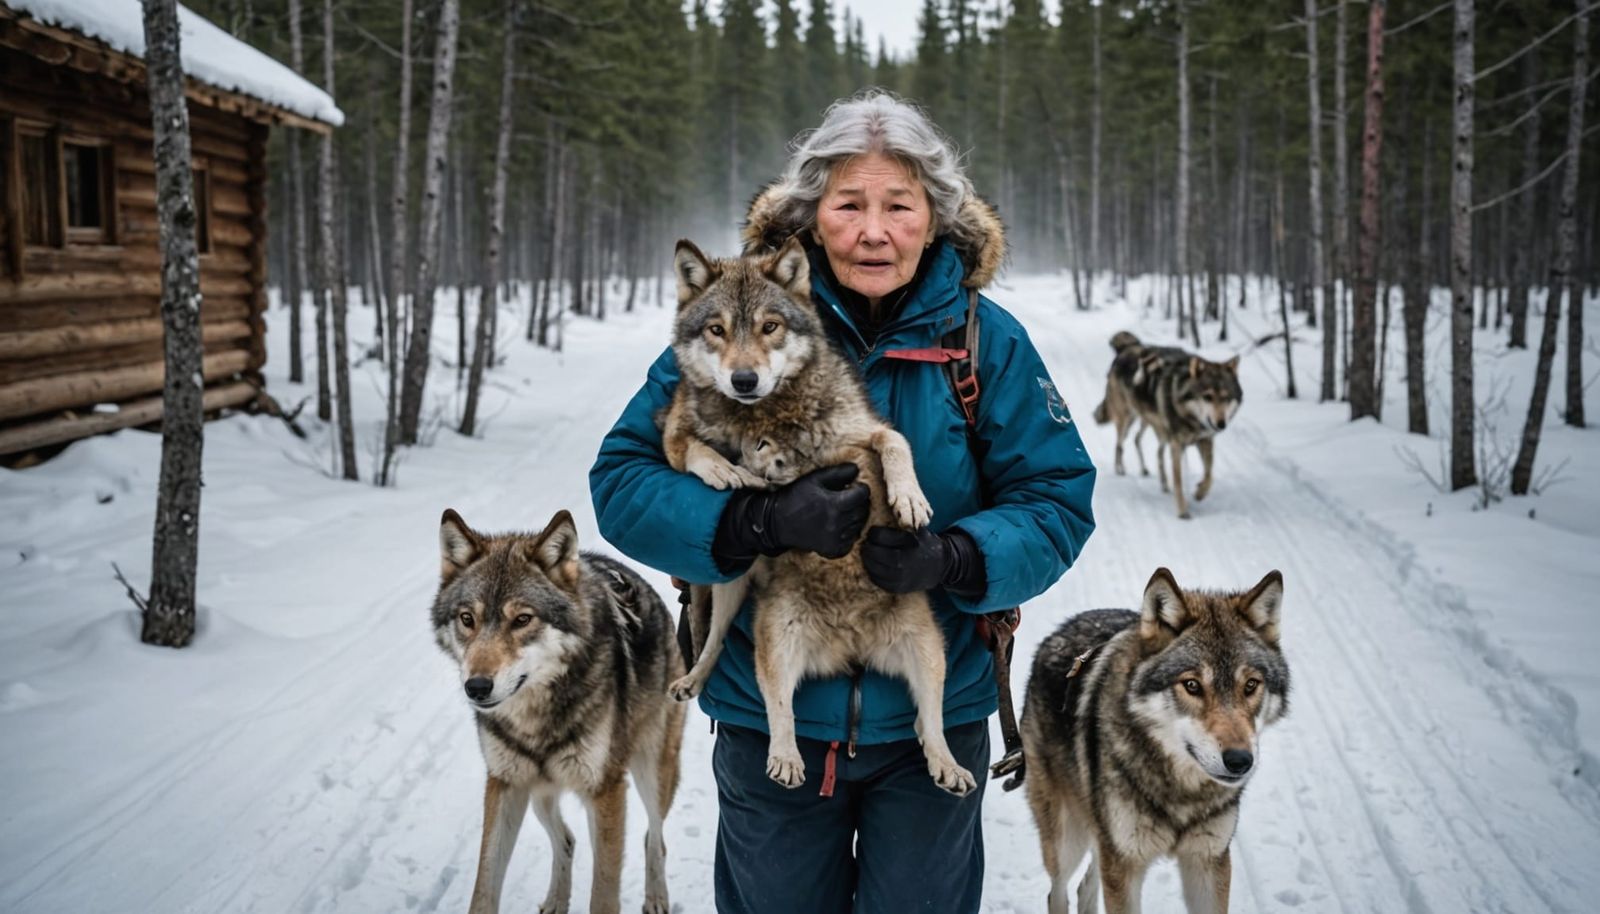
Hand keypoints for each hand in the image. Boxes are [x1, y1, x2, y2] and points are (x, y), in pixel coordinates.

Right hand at [755, 463, 870, 558]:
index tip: (855, 487)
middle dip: (860, 502)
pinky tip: (839, 527)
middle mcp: (837, 524)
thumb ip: (838, 473)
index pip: (863, 495)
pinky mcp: (831, 550)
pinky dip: (849, 534)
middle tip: (850, 498)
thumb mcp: (814, 479)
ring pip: (858, 526)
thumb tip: (856, 470)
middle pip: (863, 511)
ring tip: (843, 511)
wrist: (776, 522)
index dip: (862, 488)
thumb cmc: (795, 496)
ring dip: (855, 518)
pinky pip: (851, 542)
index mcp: (835, 504)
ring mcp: (834, 539)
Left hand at [861, 526, 952, 593]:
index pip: (878, 536)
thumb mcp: (916, 529)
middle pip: (873, 553)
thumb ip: (901, 523)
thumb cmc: (923, 543)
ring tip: (869, 555)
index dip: (872, 533)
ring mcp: (901, 576)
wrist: (940, 565)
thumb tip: (876, 514)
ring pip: (872, 568)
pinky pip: (877, 580)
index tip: (872, 533)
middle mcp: (904, 560)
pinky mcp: (898, 587)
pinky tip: (875, 566)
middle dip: (867, 547)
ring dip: (867, 560)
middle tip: (866, 545)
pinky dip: (873, 573)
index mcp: (908, 542)